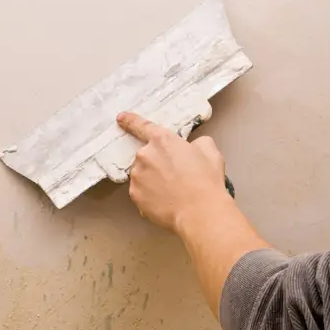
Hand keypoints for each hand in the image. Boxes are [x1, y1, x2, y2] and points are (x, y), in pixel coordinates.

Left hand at [117, 112, 230, 232]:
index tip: (120, 118)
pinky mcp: (135, 195)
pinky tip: (165, 202)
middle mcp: (144, 155)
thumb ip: (197, 143)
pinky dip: (150, 196)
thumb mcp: (209, 151)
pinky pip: (141, 192)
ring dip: (152, 179)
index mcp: (162, 140)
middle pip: (146, 156)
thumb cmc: (206, 180)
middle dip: (157, 163)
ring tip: (171, 192)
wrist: (199, 211)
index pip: (142, 126)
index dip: (130, 121)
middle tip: (175, 176)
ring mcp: (137, 176)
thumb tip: (191, 147)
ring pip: (142, 174)